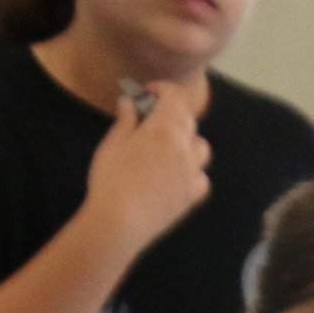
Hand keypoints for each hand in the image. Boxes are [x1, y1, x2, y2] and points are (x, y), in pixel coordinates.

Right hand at [85, 81, 212, 245]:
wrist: (119, 223)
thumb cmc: (111, 180)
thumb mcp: (113, 144)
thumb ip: (126, 121)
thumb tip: (129, 102)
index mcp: (165, 129)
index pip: (175, 97)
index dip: (163, 89)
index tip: (148, 93)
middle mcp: (184, 148)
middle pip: (188, 120)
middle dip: (172, 113)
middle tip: (150, 119)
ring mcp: (191, 174)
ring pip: (201, 148)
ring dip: (187, 141)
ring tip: (167, 147)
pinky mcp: (192, 197)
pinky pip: (202, 178)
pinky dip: (194, 172)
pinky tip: (178, 175)